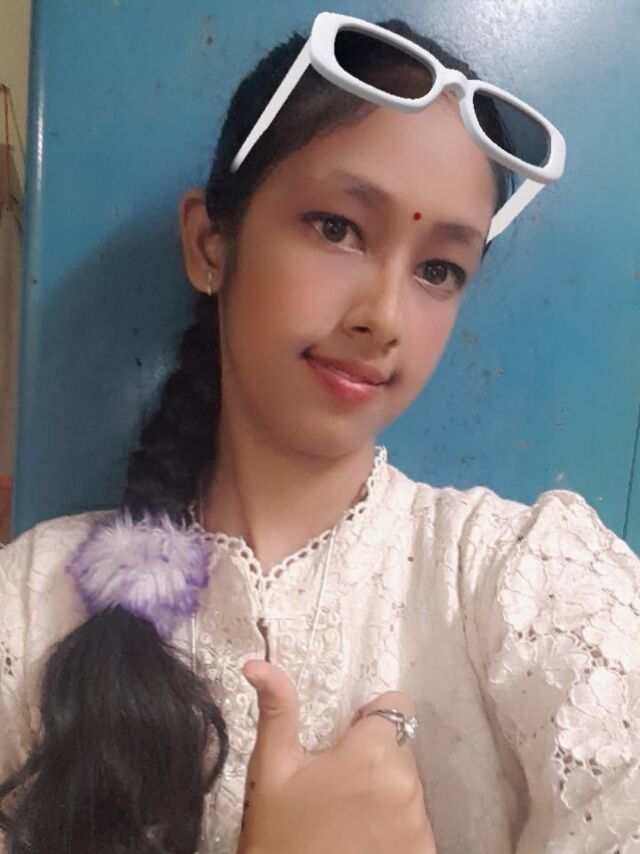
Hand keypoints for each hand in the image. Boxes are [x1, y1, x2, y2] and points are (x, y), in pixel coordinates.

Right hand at [236, 660, 436, 853]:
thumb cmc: (278, 831)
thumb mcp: (272, 768)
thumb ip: (276, 709)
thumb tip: (257, 663)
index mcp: (370, 753)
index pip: (397, 705)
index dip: (371, 717)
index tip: (347, 739)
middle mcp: (404, 784)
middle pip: (400, 746)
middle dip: (376, 756)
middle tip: (339, 784)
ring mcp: (418, 822)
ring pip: (408, 782)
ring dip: (387, 790)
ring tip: (350, 814)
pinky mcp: (423, 851)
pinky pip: (416, 820)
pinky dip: (397, 824)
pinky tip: (365, 838)